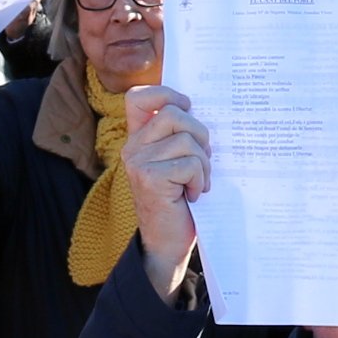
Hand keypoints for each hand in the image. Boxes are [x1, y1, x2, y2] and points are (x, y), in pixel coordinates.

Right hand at [122, 82, 210, 290]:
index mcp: (138, 139)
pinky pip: (190, 163)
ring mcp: (138, 163)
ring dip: (203, 164)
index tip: (187, 108)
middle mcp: (132, 148)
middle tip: (203, 161)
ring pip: (186, 140)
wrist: (168, 244)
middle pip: (173, 114)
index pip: (138, 97)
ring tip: (197, 183)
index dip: (166, 94)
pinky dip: (199, 180)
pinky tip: (192, 195)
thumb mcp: (178, 162)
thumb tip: (205, 111)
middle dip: (200, 135)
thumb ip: (181, 136)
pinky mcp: (149, 178)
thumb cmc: (179, 202)